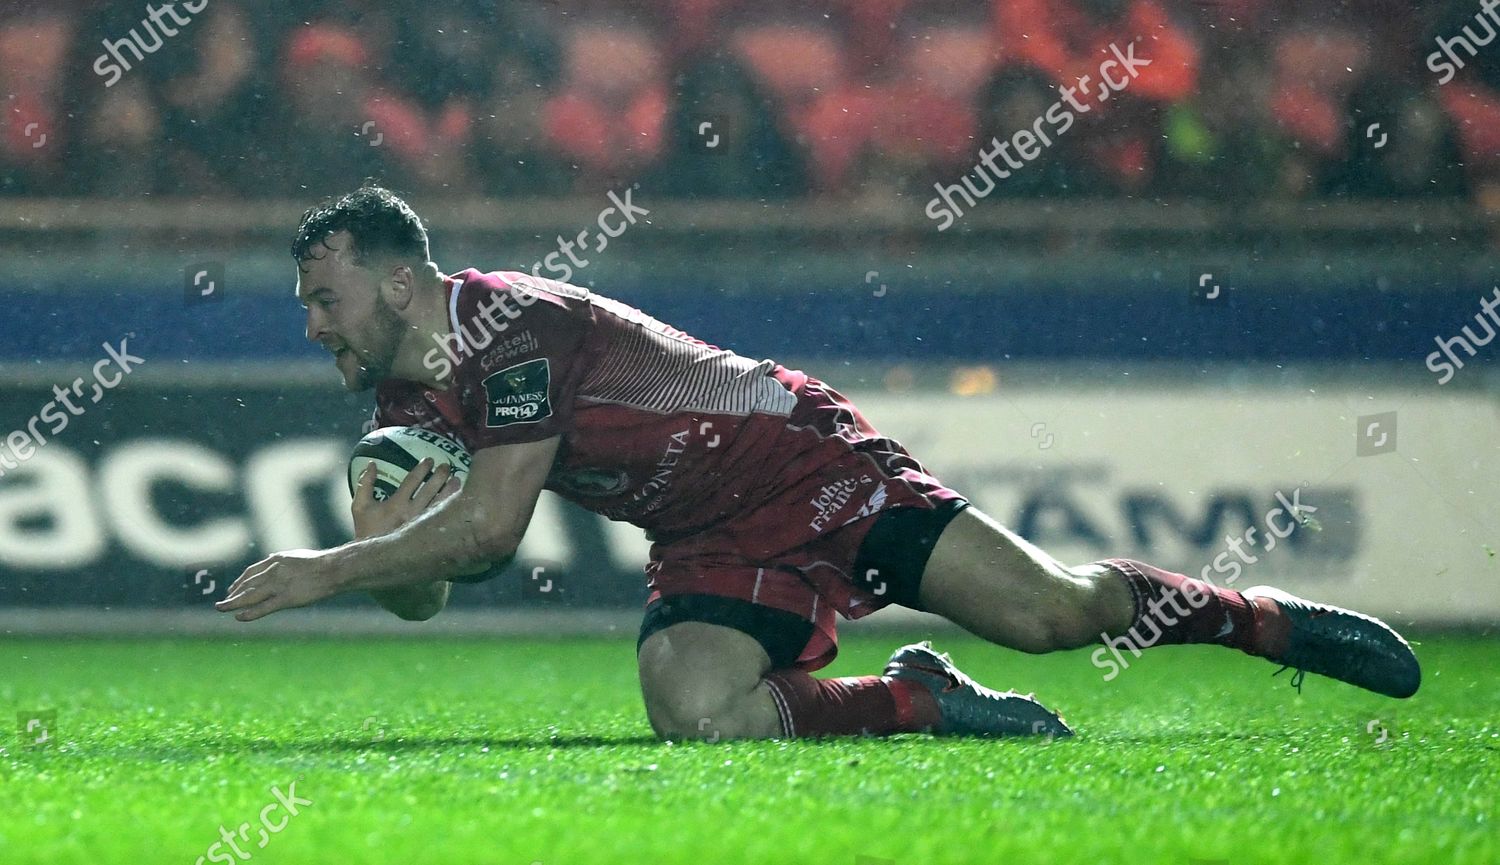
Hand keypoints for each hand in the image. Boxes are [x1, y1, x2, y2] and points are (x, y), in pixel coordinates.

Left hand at [215, 549, 339, 621]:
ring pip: (249, 596)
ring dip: (232, 603)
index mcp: (275, 560)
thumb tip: (273, 557)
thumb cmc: (321, 563)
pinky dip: (249, 613)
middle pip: (247, 585)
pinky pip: (263, 608)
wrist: (334, 569)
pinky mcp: (286, 599)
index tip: (232, 589)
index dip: (239, 582)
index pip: (251, 572)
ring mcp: (278, 585)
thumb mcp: (297, 555)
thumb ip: (283, 559)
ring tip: (221, 608)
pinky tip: (238, 617)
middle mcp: (273, 572)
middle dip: (233, 594)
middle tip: (222, 602)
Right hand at [351, 458, 459, 538]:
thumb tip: (371, 463)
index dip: (422, 468)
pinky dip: (451, 507)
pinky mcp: (428, 532)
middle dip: (440, 475)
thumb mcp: (360, 506)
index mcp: (396, 504)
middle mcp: (412, 512)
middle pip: (430, 489)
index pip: (412, 481)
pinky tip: (459, 500)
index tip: (430, 460)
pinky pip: (442, 517)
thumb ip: (365, 484)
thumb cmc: (366, 529)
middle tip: (447, 466)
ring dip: (450, 490)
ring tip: (458, 479)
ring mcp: (422, 523)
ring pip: (440, 503)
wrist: (374, 556)